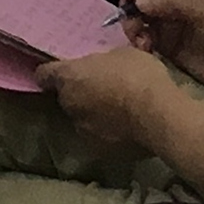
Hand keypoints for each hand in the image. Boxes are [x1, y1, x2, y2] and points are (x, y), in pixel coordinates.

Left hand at [40, 44, 178, 147]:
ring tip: (118, 112)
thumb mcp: (121, 55)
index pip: (45, 74)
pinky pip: (99, 136)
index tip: (63, 72)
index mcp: (69, 77)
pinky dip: (108, 132)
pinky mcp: (98, 149)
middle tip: (103, 88)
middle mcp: (68, 103)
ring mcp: (81, 128)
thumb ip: (103, 63)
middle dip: (80, 93)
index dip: (52, 73)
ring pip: (82, 118)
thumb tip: (102, 69)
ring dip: (93, 114)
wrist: (158, 114)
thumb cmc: (139, 75)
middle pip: (66, 97)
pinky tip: (126, 128)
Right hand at [118, 0, 203, 97]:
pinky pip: (143, 36)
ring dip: (134, 27)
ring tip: (142, 43)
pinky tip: (147, 51)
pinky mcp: (167, 42)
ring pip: (138, 15)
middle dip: (132, 7)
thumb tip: (137, 1)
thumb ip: (171, 1)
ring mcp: (171, 19)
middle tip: (132, 26)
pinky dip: (139, 42)